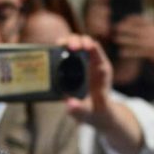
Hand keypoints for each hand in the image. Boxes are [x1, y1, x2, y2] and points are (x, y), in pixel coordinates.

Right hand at [62, 34, 141, 153]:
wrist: (98, 113)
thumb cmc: (96, 111)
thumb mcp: (89, 113)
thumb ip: (80, 109)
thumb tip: (69, 103)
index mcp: (101, 69)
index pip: (96, 49)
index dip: (87, 44)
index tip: (78, 47)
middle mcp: (93, 63)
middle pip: (84, 42)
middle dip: (75, 41)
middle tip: (67, 47)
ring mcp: (83, 63)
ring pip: (74, 45)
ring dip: (66, 43)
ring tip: (58, 46)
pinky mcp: (74, 66)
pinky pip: (66, 53)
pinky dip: (59, 50)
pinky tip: (51, 53)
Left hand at [114, 16, 153, 69]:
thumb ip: (144, 25)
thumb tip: (128, 19)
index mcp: (153, 25)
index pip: (138, 19)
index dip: (128, 20)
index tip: (121, 22)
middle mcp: (152, 33)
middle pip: (135, 29)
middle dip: (124, 28)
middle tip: (114, 29)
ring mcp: (152, 42)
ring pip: (135, 41)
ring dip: (124, 40)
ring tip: (115, 39)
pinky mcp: (151, 52)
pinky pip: (137, 52)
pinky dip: (129, 52)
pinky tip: (121, 52)